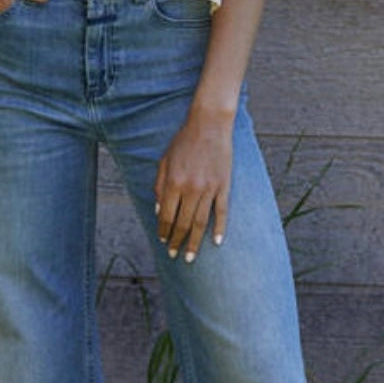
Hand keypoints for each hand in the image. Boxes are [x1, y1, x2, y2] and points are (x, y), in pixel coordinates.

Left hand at [154, 109, 232, 262]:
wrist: (209, 125)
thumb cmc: (183, 141)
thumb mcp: (164, 161)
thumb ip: (160, 187)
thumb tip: (160, 212)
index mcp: (173, 182)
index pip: (167, 216)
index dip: (164, 231)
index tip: (163, 242)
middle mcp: (190, 189)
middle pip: (183, 223)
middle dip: (177, 242)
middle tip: (175, 255)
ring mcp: (209, 188)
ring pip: (201, 222)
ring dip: (195, 242)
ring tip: (191, 258)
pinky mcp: (224, 185)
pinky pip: (222, 212)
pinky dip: (220, 228)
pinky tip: (217, 242)